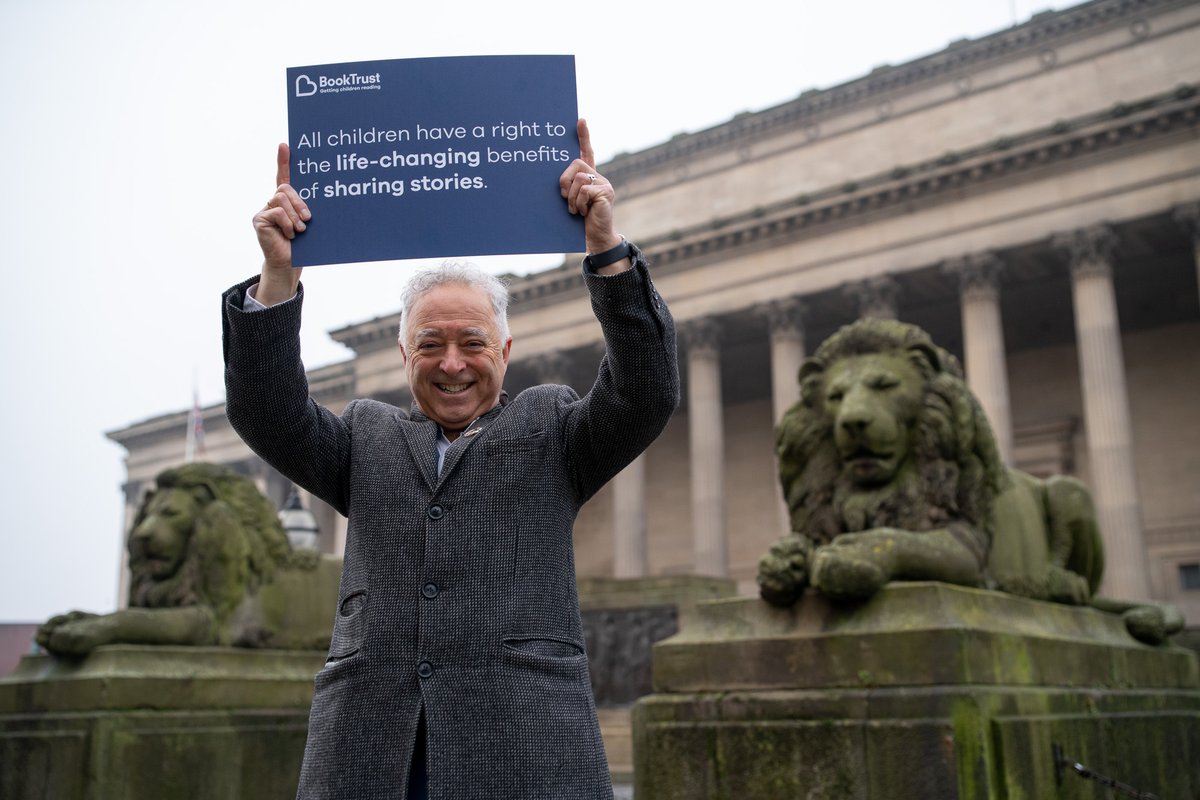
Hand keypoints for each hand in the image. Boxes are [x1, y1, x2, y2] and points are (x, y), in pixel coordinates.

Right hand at [251, 143, 310, 304]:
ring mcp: (264, 210)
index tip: (285, 145)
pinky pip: (276, 211)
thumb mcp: (308, 222)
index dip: (283, 161)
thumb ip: (307, 208)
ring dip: (294, 215)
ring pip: (281, 198)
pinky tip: (288, 234)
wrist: (290, 264)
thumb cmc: (303, 244)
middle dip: (299, 202)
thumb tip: (317, 196)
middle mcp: (273, 202)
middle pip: (285, 188)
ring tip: (300, 230)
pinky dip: (286, 223)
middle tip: (308, 218)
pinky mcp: (258, 219)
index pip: (283, 176)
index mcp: (286, 200)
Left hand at [559, 119, 623, 259]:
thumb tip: (558, 182)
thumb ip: (568, 187)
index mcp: (589, 176)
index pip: (587, 152)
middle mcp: (598, 176)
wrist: (596, 237)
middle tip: (566, 198)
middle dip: (564, 181)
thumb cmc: (581, 220)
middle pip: (575, 164)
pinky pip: (584, 190)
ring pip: (578, 178)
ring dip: (572, 198)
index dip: (583, 136)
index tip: (580, 120)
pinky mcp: (606, 192)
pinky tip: (584, 212)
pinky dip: (579, 203)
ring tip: (577, 209)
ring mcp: (604, 184)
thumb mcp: (571, 200)